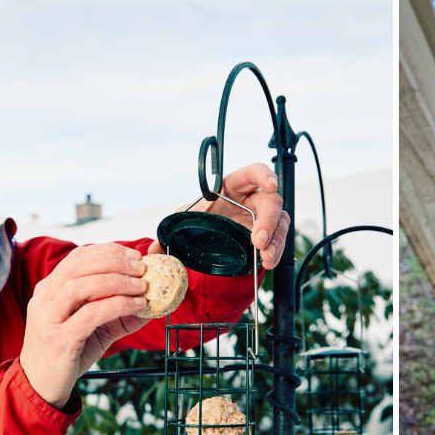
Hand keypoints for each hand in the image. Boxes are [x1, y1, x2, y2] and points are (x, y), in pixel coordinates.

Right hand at [20, 244, 149, 406]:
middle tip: (143, 268)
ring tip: (143, 286)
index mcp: (51, 287)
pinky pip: (91, 314)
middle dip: (117, 262)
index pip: (79, 256)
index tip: (136, 254)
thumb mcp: (97, 325)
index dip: (110, 251)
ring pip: (84, 286)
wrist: (43, 384)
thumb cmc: (70, 350)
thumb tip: (155, 297)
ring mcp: (49, 317)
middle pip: (81, 265)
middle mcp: (46, 297)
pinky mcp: (59, 339)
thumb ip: (121, 309)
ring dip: (119, 281)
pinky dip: (118, 305)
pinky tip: (136, 305)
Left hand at [146, 163, 289, 268]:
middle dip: (268, 221)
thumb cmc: (199, 221)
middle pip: (272, 201)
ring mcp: (263, 216)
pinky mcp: (269, 234)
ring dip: (276, 241)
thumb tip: (154, 250)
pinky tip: (267, 261)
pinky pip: (279, 240)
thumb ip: (170, 232)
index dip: (264, 175)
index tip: (270, 185)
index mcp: (233, 185)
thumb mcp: (184, 222)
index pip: (254, 172)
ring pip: (281, 222)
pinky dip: (276, 252)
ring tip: (265, 258)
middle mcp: (252, 198)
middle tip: (258, 241)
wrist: (206, 239)